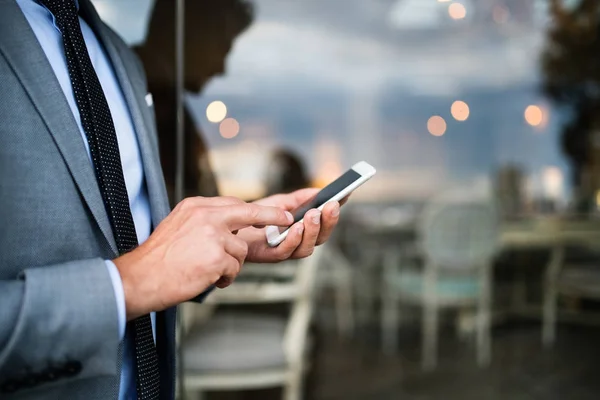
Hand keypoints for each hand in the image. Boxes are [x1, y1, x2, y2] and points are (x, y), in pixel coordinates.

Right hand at [113, 196, 292, 319]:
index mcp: (196, 207)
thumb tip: (228, 227)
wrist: (140, 278)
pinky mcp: (216, 256)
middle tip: (287, 220)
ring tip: (209, 271)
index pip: (234, 203)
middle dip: (272, 216)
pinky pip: (234, 268)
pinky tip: (208, 278)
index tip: (276, 212)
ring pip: (241, 250)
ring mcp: (213, 235)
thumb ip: (203, 222)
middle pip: (249, 213)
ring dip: (231, 264)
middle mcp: (206, 216)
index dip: (257, 210)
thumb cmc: (158, 259)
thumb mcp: (178, 227)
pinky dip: (225, 277)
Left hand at [238, 188, 345, 262]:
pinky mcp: (271, 256)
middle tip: (331, 205)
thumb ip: (299, 198)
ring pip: (307, 247)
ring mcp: (287, 250)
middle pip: (321, 236)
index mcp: (305, 229)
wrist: (231, 227)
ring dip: (312, 230)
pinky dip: (293, 240)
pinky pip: (286, 252)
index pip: (326, 222)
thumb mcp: (280, 202)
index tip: (345, 195)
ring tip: (313, 214)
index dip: (336, 211)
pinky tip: (295, 227)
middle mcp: (300, 242)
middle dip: (328, 221)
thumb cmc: (257, 217)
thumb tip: (319, 191)